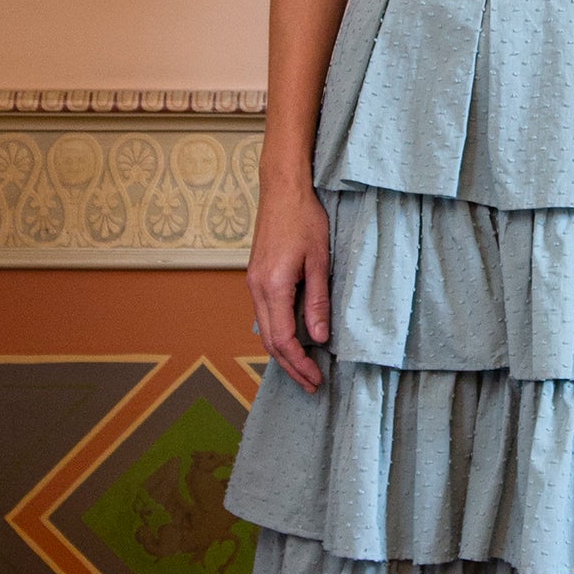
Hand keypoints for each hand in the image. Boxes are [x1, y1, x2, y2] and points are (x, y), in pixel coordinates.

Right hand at [248, 178, 331, 391]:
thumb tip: (319, 338)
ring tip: (304, 369)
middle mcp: (257, 288)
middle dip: (291, 366)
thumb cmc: (304, 219)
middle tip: (312, 384)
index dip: (300, 363)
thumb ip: (318, 301)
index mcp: (273, 286)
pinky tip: (294, 340)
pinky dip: (278, 334)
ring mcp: (253, 282)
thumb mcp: (320, 261)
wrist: (283, 190)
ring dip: (283, 353)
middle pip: (270, 341)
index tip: (316, 378)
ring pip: (265, 330)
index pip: (283, 339)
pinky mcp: (257, 277)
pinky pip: (265, 314)